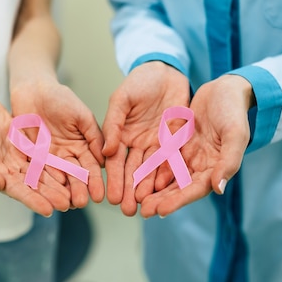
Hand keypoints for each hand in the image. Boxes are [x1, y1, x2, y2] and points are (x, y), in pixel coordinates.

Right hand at [0, 93, 71, 216]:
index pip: (17, 191)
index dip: (33, 201)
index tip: (48, 210)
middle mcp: (10, 170)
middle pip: (33, 186)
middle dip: (50, 196)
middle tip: (68, 205)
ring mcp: (20, 159)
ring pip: (41, 174)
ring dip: (56, 184)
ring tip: (73, 193)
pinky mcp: (28, 148)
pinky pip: (44, 158)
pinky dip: (56, 165)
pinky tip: (70, 171)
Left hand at [11, 80, 104, 208]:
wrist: (33, 89)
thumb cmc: (60, 97)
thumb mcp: (81, 115)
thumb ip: (93, 135)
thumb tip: (107, 156)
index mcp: (82, 146)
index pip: (90, 167)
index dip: (95, 181)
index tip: (100, 195)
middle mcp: (66, 155)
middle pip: (73, 176)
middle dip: (78, 190)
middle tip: (82, 203)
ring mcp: (48, 157)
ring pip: (55, 178)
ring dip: (60, 192)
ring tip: (64, 204)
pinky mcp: (31, 156)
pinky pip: (35, 171)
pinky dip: (39, 183)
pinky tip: (42, 194)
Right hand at [102, 61, 190, 215]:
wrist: (166, 70)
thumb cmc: (139, 81)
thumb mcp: (121, 99)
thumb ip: (113, 124)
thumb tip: (106, 152)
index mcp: (121, 135)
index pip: (115, 162)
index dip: (113, 179)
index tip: (110, 198)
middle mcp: (138, 144)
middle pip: (133, 171)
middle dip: (130, 191)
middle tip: (128, 211)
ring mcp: (156, 144)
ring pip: (151, 171)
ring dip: (148, 189)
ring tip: (146, 207)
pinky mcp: (175, 141)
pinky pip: (171, 161)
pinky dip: (167, 176)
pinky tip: (165, 191)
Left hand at [139, 74, 253, 217]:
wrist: (226, 89)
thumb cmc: (234, 111)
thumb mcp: (235, 134)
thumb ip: (228, 161)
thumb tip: (218, 188)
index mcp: (217, 167)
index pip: (195, 189)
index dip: (178, 200)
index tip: (160, 211)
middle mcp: (202, 165)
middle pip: (179, 187)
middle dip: (161, 200)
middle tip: (141, 211)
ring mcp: (189, 155)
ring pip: (168, 176)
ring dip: (153, 188)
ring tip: (136, 199)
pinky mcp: (179, 143)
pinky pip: (162, 158)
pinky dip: (151, 168)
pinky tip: (136, 175)